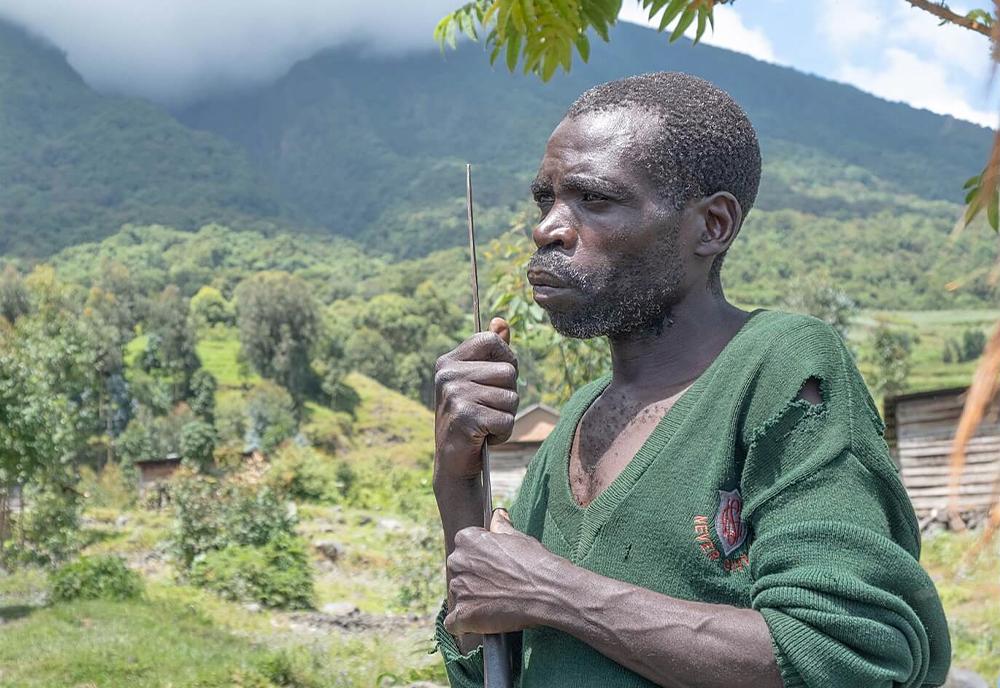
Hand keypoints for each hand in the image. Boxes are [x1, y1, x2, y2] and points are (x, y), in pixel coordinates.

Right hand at [434, 317, 518, 480]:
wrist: (453, 462)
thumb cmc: (471, 418)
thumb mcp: (479, 382)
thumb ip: (491, 353)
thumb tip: (501, 322)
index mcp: (448, 361)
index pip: (491, 339)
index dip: (506, 359)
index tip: (497, 380)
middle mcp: (447, 374)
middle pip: (508, 371)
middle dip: (508, 395)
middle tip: (487, 410)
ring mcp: (454, 395)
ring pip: (511, 397)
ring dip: (506, 416)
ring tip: (485, 424)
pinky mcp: (465, 417)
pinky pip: (507, 419)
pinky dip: (502, 433)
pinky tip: (484, 437)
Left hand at [445, 509, 564, 635]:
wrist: (549, 591)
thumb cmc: (535, 562)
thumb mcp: (518, 537)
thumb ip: (501, 526)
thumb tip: (498, 514)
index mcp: (466, 539)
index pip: (464, 549)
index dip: (481, 561)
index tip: (495, 568)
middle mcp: (457, 561)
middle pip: (459, 572)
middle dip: (473, 580)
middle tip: (497, 587)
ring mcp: (458, 588)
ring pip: (458, 596)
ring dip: (471, 602)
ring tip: (496, 604)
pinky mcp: (462, 614)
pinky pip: (454, 623)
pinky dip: (465, 625)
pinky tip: (483, 622)